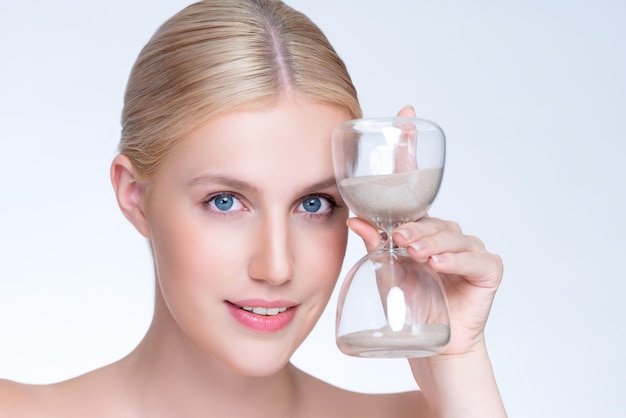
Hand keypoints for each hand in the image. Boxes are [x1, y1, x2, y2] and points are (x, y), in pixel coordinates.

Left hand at [346, 106, 502, 355]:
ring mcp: (469, 248)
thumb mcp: (384, 271)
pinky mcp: (487, 270)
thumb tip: (354, 219)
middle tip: (401, 239)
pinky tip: (441, 264)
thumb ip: (374, 244)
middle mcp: (445, 232)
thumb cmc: (408, 303)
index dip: (412, 151)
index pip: (416, 185)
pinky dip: (457, 259)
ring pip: (452, 234)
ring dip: (433, 242)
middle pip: (432, 216)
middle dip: (417, 225)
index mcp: (420, 227)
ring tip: (417, 254)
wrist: (432, 343)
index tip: (407, 113)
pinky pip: (476, 258)